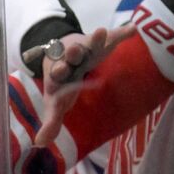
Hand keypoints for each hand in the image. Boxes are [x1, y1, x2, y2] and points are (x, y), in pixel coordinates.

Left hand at [33, 26, 136, 147]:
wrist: (63, 52)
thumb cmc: (62, 83)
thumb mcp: (56, 102)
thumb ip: (51, 122)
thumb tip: (39, 144)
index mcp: (58, 75)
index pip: (57, 75)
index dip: (58, 74)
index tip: (59, 72)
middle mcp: (70, 60)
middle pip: (70, 56)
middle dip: (71, 54)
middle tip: (73, 50)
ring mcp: (85, 49)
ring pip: (88, 43)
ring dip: (94, 39)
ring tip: (102, 32)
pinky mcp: (99, 42)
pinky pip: (112, 38)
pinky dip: (122, 33)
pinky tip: (134, 30)